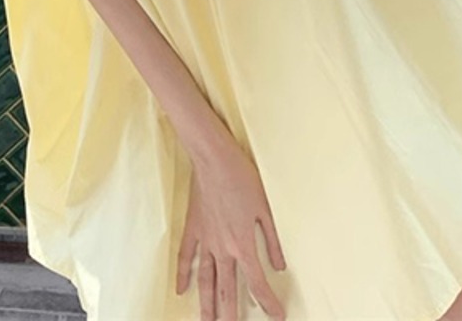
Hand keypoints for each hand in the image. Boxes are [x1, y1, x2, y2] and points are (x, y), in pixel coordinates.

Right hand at [177, 143, 286, 320]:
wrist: (212, 157)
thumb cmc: (240, 177)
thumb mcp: (265, 208)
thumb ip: (272, 240)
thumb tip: (279, 265)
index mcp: (242, 244)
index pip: (257, 284)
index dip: (268, 303)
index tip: (276, 316)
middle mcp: (222, 248)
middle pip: (227, 290)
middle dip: (231, 315)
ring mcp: (204, 239)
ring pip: (205, 281)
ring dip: (206, 306)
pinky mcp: (192, 228)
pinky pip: (185, 257)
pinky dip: (183, 275)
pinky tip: (181, 290)